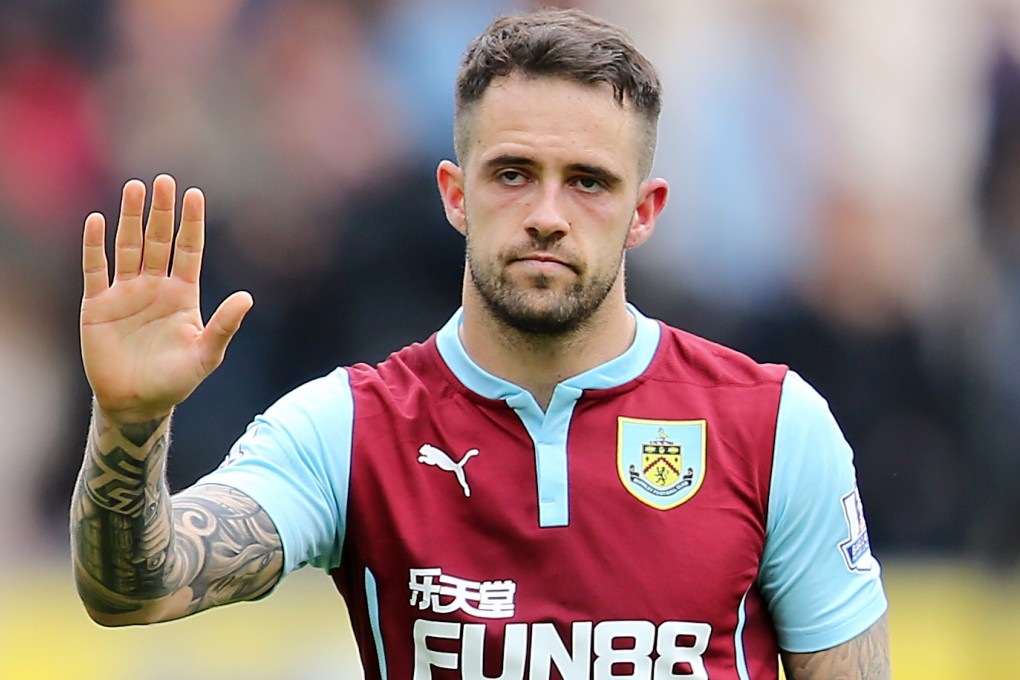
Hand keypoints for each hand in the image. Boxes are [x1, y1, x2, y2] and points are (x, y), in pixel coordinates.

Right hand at [80, 174, 252, 421]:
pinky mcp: (98, 305)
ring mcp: (126, 293)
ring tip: (134, 188)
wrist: (137, 403)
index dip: (191, 223)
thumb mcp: (206, 355)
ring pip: (128, 246)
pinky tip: (96, 220)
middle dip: (162, 211)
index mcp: (184, 294)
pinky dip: (94, 245)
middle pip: (159, 240)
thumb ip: (224, 326)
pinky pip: (95, 269)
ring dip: (131, 218)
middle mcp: (155, 287)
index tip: (195, 194)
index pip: (189, 249)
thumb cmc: (176, 381)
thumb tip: (247, 297)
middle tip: (165, 180)